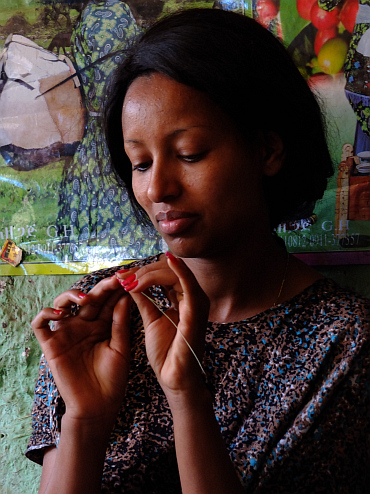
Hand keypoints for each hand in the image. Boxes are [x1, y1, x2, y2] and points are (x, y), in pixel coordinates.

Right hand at [31, 276, 130, 424]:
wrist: (98, 407)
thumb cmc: (112, 379)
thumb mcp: (121, 348)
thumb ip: (120, 323)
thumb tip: (125, 296)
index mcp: (102, 325)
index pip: (108, 301)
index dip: (117, 289)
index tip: (130, 277)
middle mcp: (83, 325)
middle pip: (89, 298)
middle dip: (102, 287)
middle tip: (115, 279)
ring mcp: (66, 333)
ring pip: (61, 303)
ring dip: (72, 296)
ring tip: (87, 299)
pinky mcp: (51, 345)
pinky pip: (40, 324)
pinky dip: (46, 314)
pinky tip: (60, 314)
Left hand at [116, 253, 209, 402]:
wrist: (175, 378)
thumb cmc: (167, 353)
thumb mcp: (151, 320)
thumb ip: (145, 300)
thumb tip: (131, 282)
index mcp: (184, 299)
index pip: (166, 274)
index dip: (144, 271)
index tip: (123, 276)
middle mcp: (194, 298)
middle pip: (170, 270)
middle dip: (144, 271)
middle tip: (123, 277)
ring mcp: (197, 303)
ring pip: (175, 273)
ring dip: (150, 273)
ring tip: (129, 279)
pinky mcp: (196, 312)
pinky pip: (189, 285)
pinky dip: (179, 270)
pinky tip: (168, 260)